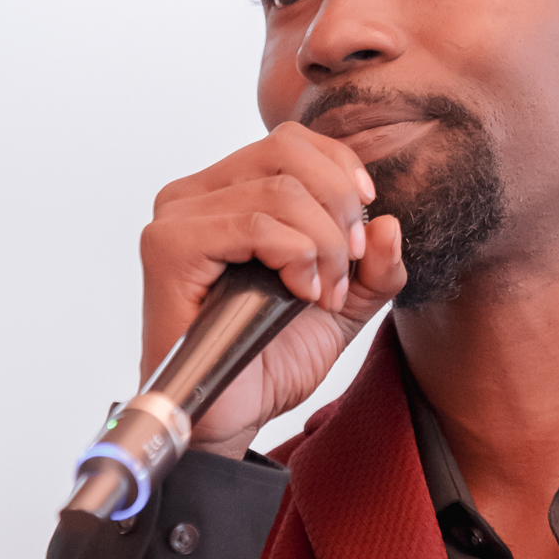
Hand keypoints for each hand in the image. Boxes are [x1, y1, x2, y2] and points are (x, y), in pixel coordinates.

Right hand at [140, 122, 406, 455]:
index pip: (290, 140)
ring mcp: (176, 218)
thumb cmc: (270, 359)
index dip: (341, 170)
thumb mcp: (343, 304)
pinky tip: (299, 294)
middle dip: (339, 209)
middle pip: (287, 152)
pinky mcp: (169, 248)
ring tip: (321, 293)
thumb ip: (374, 265)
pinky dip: (296, 256)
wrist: (232, 417)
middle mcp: (193, 195)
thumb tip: (389, 221)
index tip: (365, 224)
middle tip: (346, 267)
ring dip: (322, 245)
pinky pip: (255, 223)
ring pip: (280, 191)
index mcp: (226, 192)